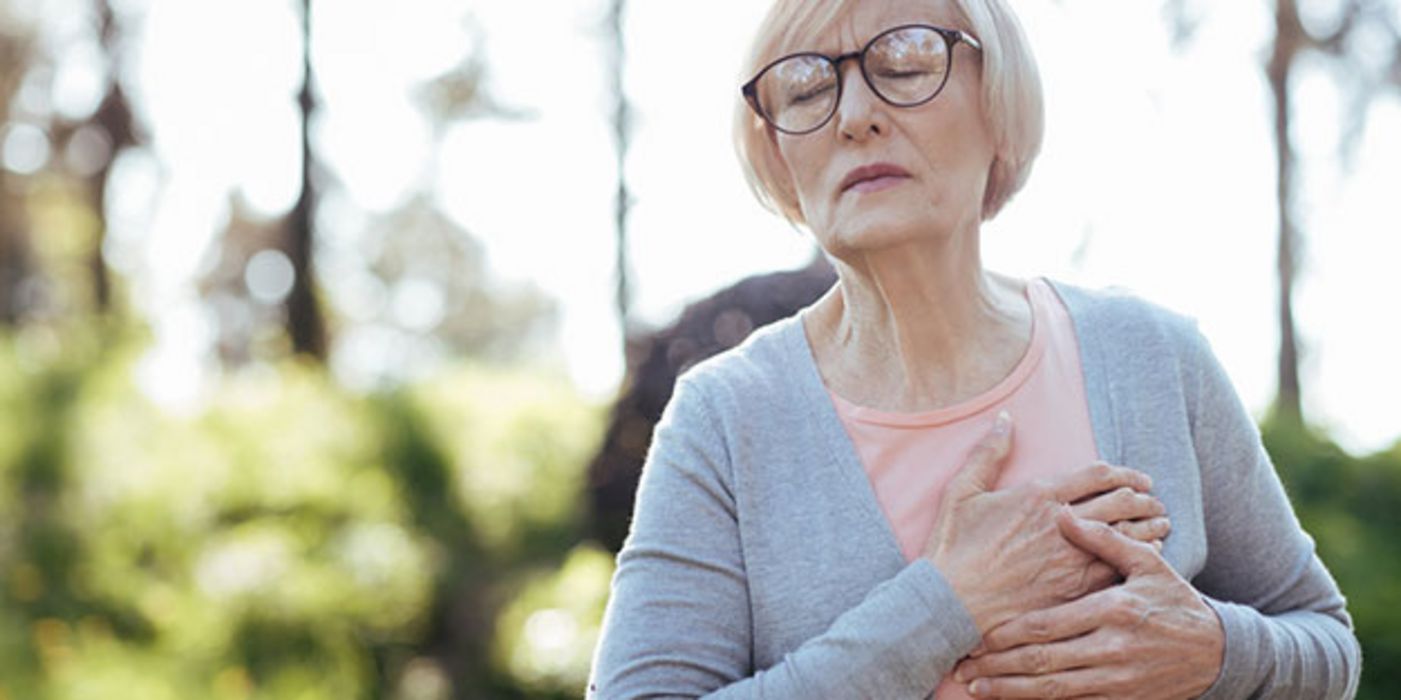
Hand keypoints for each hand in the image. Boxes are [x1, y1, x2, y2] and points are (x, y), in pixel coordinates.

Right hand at [922, 412, 1161, 634]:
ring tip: (1161, 524)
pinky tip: (1149, 557)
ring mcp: (1072, 558)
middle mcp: (1062, 523)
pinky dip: (1140, 558)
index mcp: (1039, 495)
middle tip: (1154, 501)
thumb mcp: (961, 491)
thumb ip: (988, 453)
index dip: (1124, 473)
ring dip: (1150, 527)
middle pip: (1121, 502)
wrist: (950, 601)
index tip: (1139, 479)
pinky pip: (1119, 568)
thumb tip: (1006, 419)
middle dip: (1144, 499)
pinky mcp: (1074, 589)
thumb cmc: (952, 547)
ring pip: (1127, 535)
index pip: (1097, 474)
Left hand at [952, 511, 1224, 698]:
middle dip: (999, 667)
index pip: (1048, 625)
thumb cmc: (1173, 601)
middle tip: (964, 666)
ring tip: (977, 688)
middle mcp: (1112, 648)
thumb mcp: (1146, 564)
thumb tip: (1062, 513)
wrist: (1218, 652)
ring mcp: (1117, 678)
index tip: (978, 634)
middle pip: (1043, 661)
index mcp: (1113, 610)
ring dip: (1012, 691)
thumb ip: (1103, 540)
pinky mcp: (1122, 697)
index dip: (1008, 634)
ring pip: (1053, 689)